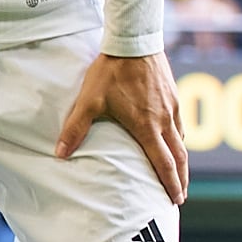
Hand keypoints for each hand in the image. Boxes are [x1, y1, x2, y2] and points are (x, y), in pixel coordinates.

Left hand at [59, 50, 187, 201]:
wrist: (133, 41)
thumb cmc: (110, 72)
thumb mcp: (88, 101)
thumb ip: (75, 129)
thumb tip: (59, 153)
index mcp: (147, 127)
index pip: (164, 163)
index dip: (171, 183)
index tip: (176, 200)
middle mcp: (164, 120)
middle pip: (180, 156)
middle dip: (181, 179)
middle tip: (180, 196)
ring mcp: (172, 107)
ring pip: (181, 140)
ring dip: (181, 159)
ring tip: (178, 172)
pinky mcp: (173, 95)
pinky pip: (180, 123)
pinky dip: (179, 139)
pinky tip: (173, 140)